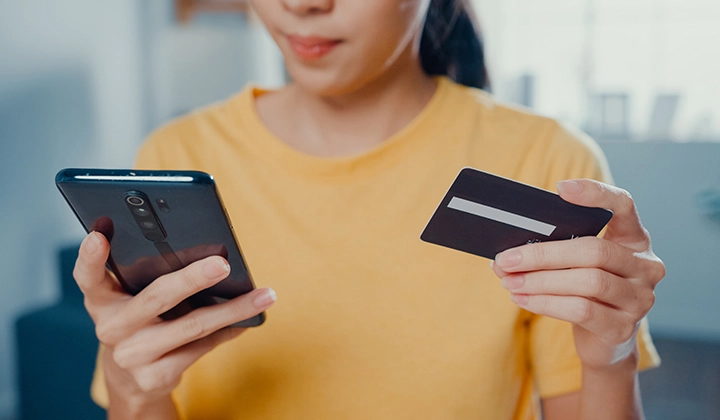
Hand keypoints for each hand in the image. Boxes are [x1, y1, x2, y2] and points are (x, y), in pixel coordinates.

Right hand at [73, 231, 275, 409]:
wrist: (131, 379)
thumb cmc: (140, 322)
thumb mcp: (132, 300)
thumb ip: (150, 277)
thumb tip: (210, 257)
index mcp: (101, 301)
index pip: (88, 276)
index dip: (90, 257)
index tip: (99, 236)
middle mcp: (111, 328)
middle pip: (157, 297)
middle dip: (192, 278)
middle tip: (222, 263)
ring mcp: (133, 356)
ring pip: (192, 326)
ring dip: (233, 308)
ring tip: (265, 295)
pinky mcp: (156, 377)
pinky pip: (203, 347)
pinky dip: (229, 329)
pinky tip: (249, 319)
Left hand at [490, 179, 664, 368]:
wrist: (603, 340)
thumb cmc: (582, 290)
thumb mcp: (573, 265)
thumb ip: (550, 251)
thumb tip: (505, 255)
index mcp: (633, 239)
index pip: (623, 205)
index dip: (596, 194)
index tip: (561, 189)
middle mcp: (645, 266)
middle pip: (593, 250)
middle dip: (543, 254)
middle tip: (506, 259)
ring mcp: (639, 298)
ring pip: (588, 281)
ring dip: (540, 281)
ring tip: (509, 282)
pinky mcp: (623, 327)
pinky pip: (582, 310)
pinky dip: (546, 303)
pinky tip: (522, 299)